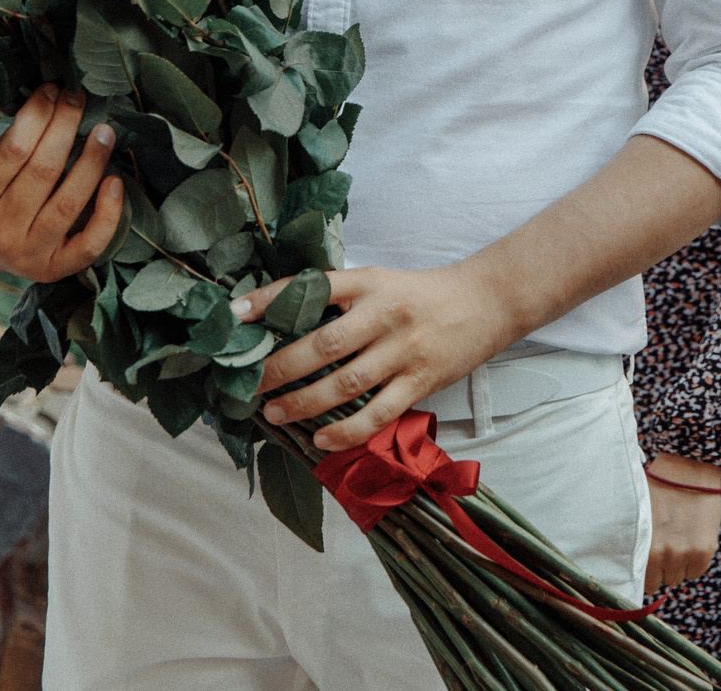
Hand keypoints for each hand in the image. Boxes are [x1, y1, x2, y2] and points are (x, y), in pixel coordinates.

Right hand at [0, 85, 122, 280]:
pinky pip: (88, 245)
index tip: (51, 91)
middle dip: (65, 127)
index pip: (12, 152)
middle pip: (44, 171)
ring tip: (104, 131)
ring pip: (69, 202)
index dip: (36, 117)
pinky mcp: (53, 269)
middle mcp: (0, 230)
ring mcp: (28, 253)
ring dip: (92, 162)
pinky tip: (115, 182)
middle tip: (78, 98)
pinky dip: (108, 216)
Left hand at [235, 260, 522, 452]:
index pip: (312, 288)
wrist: (486, 302)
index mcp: (369, 283)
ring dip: (304, 402)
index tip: (234, 314)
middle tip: (246, 384)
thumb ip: (340, 300)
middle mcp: (384, 315)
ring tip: (273, 412)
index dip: (271, 300)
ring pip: (345, 384)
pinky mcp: (421, 382)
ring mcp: (403, 351)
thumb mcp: (379, 282)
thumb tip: (282, 322)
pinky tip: (321, 439)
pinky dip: (347, 431)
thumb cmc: (421, 294)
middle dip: (278, 367)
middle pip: (323, 344)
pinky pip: (378, 414)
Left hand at [643, 452, 720, 594]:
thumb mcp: (639, 515)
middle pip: (662, 581)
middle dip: (663, 567)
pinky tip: (692, 540)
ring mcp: (684, 553)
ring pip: (679, 577)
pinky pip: (697, 571)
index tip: (651, 563)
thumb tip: (630, 563)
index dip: (648, 572)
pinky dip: (695, 562)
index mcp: (642, 546)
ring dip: (679, 564)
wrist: (688, 470)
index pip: (644, 582)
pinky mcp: (703, 550)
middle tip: (666, 545)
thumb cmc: (658, 488)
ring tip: (679, 539)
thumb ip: (637, 542)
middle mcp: (662, 554)